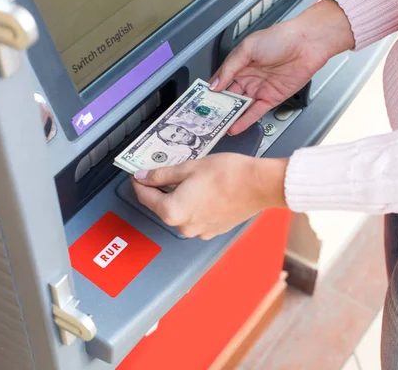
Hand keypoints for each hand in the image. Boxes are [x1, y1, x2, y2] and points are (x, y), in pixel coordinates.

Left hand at [131, 153, 288, 239]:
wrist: (259, 185)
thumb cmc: (227, 174)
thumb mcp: (189, 168)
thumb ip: (161, 175)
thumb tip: (143, 176)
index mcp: (173, 211)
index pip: (145, 197)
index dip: (140, 182)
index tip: (138, 174)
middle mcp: (184, 226)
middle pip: (162, 207)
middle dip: (160, 190)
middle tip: (163, 172)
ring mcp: (200, 231)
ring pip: (181, 212)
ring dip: (179, 198)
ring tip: (189, 179)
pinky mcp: (213, 231)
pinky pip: (196, 218)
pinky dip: (195, 206)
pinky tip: (203, 191)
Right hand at [210, 0, 353, 134]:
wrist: (308, 44)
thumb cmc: (281, 38)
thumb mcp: (248, 48)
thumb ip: (230, 68)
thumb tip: (215, 84)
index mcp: (240, 63)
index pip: (220, 81)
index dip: (210, 92)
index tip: (200, 103)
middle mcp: (248, 77)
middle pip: (228, 97)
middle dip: (217, 108)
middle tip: (205, 120)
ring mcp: (259, 89)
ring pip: (240, 107)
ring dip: (229, 118)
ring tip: (217, 128)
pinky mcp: (271, 98)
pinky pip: (255, 113)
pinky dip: (244, 121)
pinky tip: (234, 127)